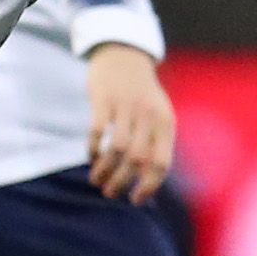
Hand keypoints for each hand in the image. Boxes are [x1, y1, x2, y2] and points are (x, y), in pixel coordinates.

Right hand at [83, 42, 175, 201]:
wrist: (125, 56)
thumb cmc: (142, 94)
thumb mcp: (160, 115)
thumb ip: (158, 143)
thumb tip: (149, 182)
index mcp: (166, 123)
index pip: (161, 164)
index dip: (148, 186)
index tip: (134, 200)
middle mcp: (149, 116)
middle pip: (137, 161)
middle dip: (122, 182)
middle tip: (109, 193)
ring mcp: (126, 106)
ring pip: (117, 149)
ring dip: (105, 170)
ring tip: (96, 179)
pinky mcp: (104, 98)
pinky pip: (98, 131)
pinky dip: (93, 148)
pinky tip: (91, 156)